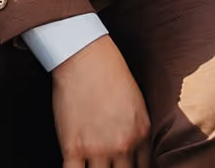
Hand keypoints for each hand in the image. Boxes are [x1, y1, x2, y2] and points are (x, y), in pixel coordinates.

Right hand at [51, 36, 149, 167]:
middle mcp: (123, 145)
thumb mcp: (137, 103)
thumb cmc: (111, 74)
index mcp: (141, 134)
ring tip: (92, 166)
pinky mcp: (73, 148)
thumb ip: (138, 131)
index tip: (126, 167)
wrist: (86, 58)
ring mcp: (98, 149)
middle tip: (109, 166)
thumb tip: (135, 150)